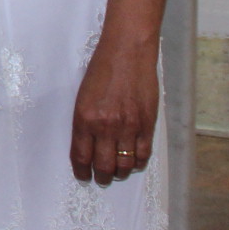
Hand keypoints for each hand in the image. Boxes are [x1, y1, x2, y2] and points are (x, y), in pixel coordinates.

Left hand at [70, 37, 158, 183]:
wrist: (127, 51)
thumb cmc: (103, 69)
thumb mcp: (83, 95)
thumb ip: (85, 122)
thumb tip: (88, 146)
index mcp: (84, 118)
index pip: (81, 156)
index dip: (82, 171)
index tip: (83, 175)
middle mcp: (105, 126)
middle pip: (103, 166)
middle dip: (101, 176)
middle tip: (101, 177)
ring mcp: (128, 126)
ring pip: (124, 164)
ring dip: (119, 172)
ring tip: (117, 171)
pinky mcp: (147, 124)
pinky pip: (143, 154)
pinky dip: (137, 162)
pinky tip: (133, 160)